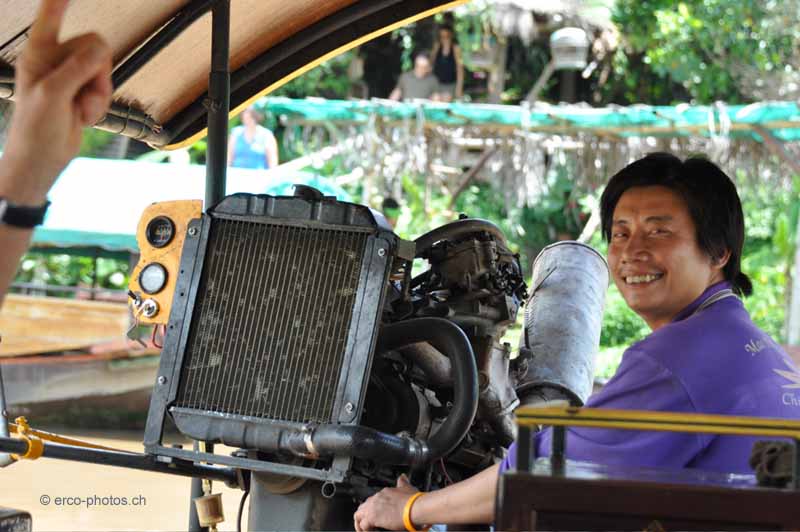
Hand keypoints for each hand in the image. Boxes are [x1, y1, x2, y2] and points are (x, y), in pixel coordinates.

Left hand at [1, 0, 111, 202]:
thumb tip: (101, 47)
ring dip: (99, 92)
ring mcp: (70, 77)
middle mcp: (55, 61)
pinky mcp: (82, 93)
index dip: (60, 2)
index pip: (50, 18)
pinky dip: (100, 104)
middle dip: (97, 72)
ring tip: (82, 110)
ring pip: (104, 68)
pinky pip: (105, 88)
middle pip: (93, 46)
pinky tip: (84, 117)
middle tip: (83, 95)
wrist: (42, 159)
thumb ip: (77, 67)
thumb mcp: (54, 94)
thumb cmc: (36, 127)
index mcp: (38, 54)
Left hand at [354, 474, 418, 531]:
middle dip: (364, 515)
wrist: (415, 507)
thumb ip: (403, 482)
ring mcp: (373, 507)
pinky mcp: (372, 518)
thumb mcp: (407, 488)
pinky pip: (363, 525)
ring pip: (358, 515)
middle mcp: (376, 498)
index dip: (373, 508)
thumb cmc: (413, 501)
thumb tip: (402, 477)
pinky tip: (370, 531)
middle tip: (369, 524)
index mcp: (384, 492)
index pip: (372, 500)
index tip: (377, 515)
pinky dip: (364, 529)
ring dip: (361, 523)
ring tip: (367, 529)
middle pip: (362, 506)